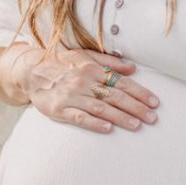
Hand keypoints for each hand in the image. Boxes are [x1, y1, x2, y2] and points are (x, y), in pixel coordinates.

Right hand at [0, 44, 159, 133]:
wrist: (31, 71)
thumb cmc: (61, 63)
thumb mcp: (85, 55)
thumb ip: (109, 62)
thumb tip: (132, 68)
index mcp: (92, 69)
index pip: (121, 82)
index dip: (139, 92)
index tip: (154, 102)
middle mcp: (84, 82)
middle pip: (114, 96)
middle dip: (136, 107)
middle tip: (152, 118)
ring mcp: (72, 96)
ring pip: (101, 108)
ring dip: (121, 117)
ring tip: (137, 125)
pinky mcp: (60, 109)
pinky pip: (80, 117)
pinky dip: (94, 123)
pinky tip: (108, 128)